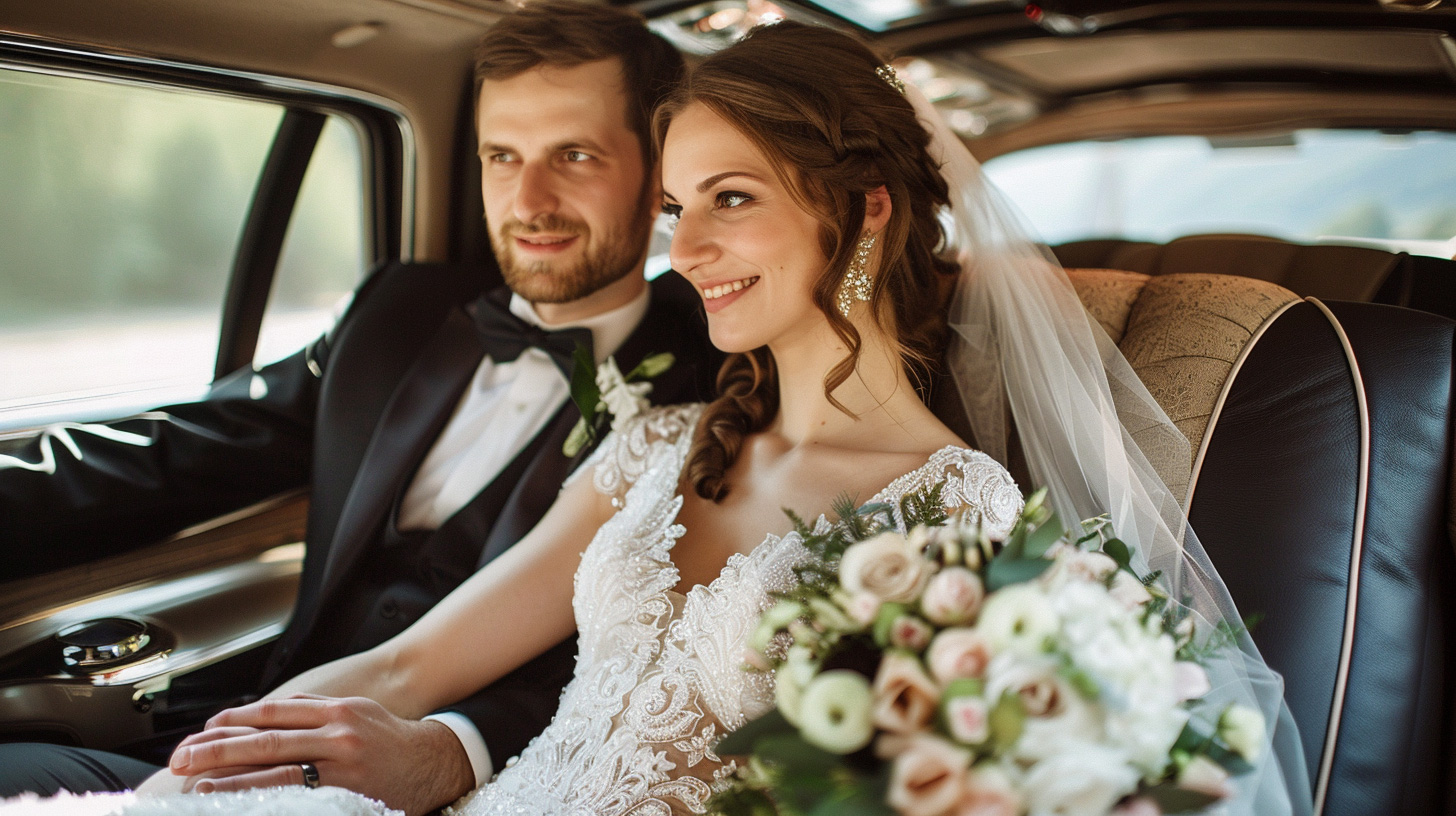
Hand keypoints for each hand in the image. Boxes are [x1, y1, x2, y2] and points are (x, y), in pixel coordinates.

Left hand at [168, 693, 475, 815]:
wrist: (435, 762)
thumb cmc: (387, 738)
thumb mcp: (355, 710)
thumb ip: (312, 710)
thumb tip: (260, 713)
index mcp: (337, 709)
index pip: (272, 712)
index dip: (232, 721)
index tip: (202, 732)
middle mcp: (338, 734)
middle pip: (265, 741)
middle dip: (216, 751)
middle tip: (181, 760)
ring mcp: (343, 767)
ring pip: (275, 773)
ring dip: (230, 782)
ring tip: (196, 789)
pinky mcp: (349, 794)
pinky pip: (299, 798)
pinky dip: (266, 801)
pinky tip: (243, 806)